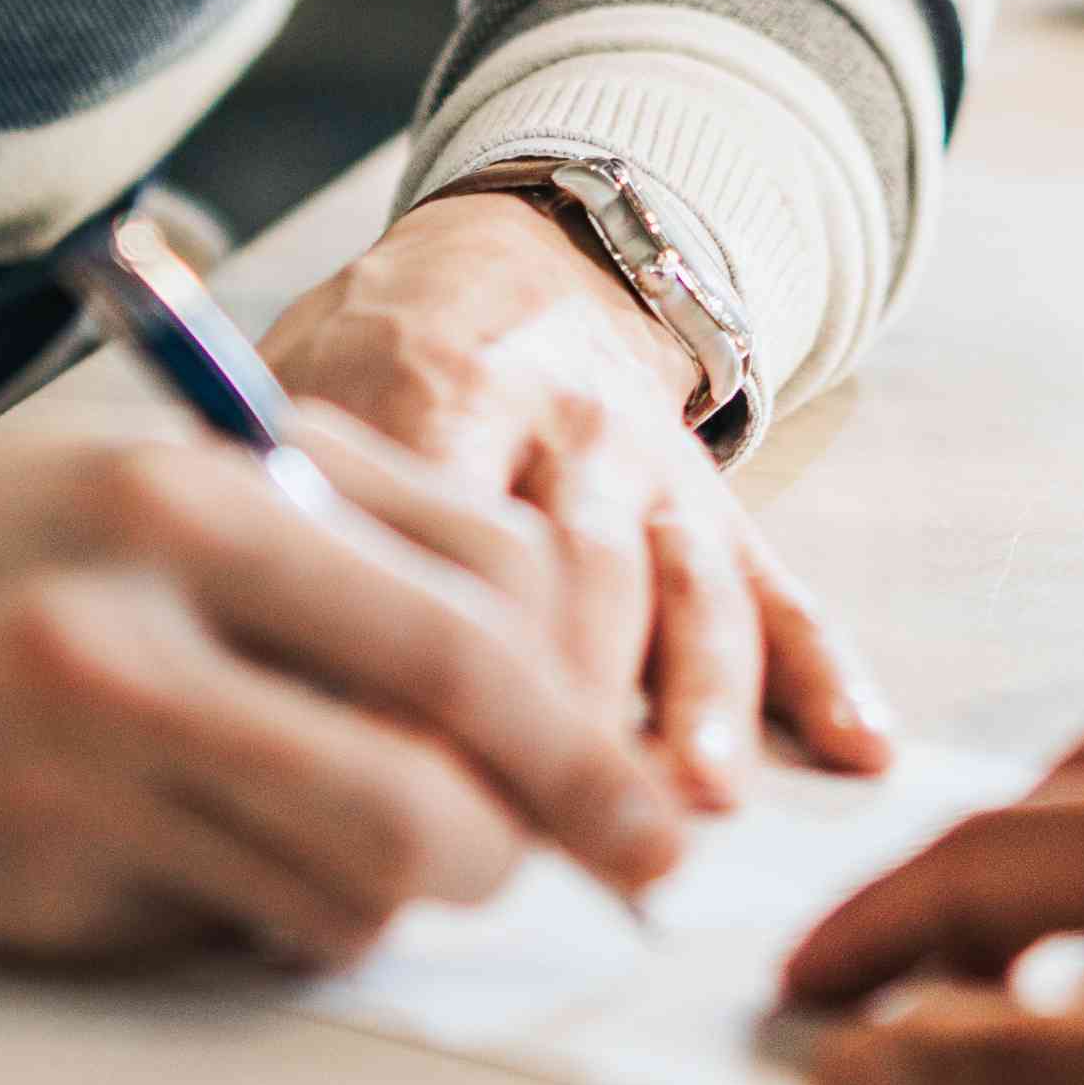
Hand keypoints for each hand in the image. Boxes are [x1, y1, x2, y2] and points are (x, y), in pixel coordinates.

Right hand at [0, 407, 690, 970]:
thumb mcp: (168, 472)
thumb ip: (354, 539)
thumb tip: (561, 664)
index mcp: (191, 493)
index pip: (472, 615)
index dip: (589, 715)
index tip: (647, 777)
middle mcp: (133, 625)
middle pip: (442, 770)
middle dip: (563, 831)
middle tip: (618, 863)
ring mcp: (76, 767)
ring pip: (361, 878)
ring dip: (424, 890)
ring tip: (405, 853)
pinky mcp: (32, 883)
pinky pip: (242, 932)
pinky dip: (292, 920)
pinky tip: (251, 870)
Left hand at [267, 188, 886, 806]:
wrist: (523, 254)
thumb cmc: (377, 358)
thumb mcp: (297, 377)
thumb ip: (265, 495)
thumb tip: (227, 665)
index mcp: (438, 377)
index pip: (441, 513)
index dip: (421, 639)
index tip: (387, 759)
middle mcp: (561, 417)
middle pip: (577, 561)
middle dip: (563, 698)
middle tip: (536, 830)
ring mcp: (653, 464)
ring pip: (681, 583)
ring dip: (694, 699)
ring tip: (690, 803)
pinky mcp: (718, 502)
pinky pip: (779, 587)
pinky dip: (823, 672)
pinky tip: (856, 746)